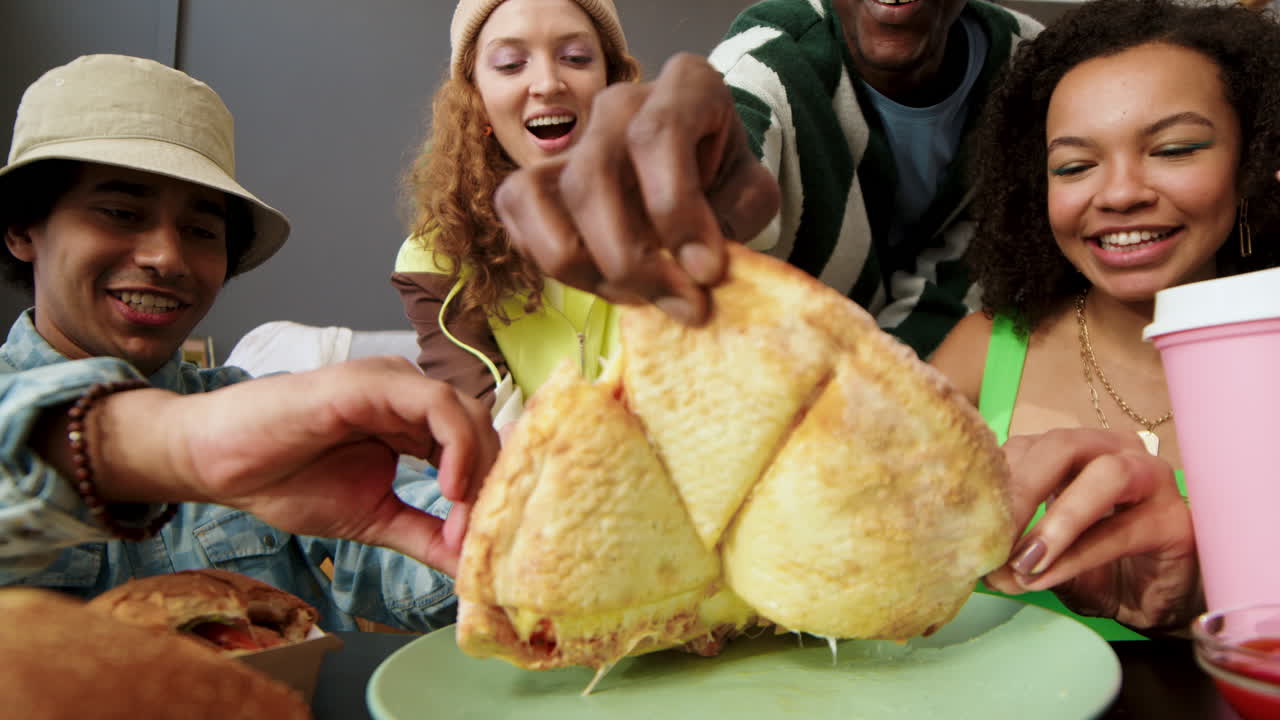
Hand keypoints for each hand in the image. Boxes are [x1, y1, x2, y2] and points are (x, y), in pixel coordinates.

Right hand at [95, 357, 499, 575]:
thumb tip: (469, 569)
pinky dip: (456, 445)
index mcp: (413, 423)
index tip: (482, 546)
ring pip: (468, 413)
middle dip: (491, 484)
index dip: (489, 493)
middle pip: (483, 429)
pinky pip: (436, 405)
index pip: (478, 447)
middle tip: (480, 537)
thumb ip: (423, 535)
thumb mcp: (372, 519)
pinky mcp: (372, 383)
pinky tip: (449, 488)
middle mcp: (410, 396)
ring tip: (464, 518)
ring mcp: (393, 384)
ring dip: (479, 469)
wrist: (217, 463)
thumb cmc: (285, 479)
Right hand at [494, 53, 779, 324]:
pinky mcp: (536, 176)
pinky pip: (517, 213)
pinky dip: (550, 262)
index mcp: (683, 87)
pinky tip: (602, 283)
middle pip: (592, 176)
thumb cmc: (726, 184)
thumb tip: (698, 265)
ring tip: (642, 299)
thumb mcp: (753, 195)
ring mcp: (573, 140)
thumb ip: (737, 218)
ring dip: (589, 269)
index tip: (707, 272)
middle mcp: (620, 104)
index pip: (656, 136)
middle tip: (681, 305)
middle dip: (631, 258)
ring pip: (543, 199)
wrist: (698, 178)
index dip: (676, 211)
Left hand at [985, 429, 1200, 630]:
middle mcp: (1115, 452)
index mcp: (1076, 451)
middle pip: (1063, 446)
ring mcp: (1153, 480)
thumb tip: (978, 562)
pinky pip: (1122, 529)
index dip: (995, 481)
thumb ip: (1015, 548)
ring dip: (1057, 520)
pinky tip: (1046, 577)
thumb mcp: (1047, 555)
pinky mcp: (1175, 520)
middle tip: (993, 538)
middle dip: (1023, 490)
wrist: (1158, 603)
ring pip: (1105, 476)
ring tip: (1023, 561)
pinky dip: (1078, 555)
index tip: (966, 522)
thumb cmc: (1098, 569)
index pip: (1028, 446)